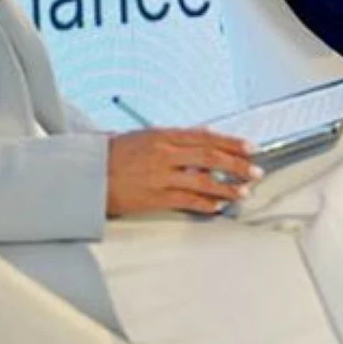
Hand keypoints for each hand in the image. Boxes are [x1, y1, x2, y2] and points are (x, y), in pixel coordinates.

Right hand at [106, 128, 259, 216]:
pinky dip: (206, 204)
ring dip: (227, 187)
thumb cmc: (114, 155)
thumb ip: (175, 138)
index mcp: (163, 135)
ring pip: (203, 181)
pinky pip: (187, 200)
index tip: (250, 147)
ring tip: (244, 192)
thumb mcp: (145, 137)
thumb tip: (203, 135)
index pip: (206, 137)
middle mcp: (165, 153)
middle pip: (210, 158)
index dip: (231, 142)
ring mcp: (160, 176)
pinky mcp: (154, 197)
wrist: (87, 175)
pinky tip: (219, 207)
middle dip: (237, 165)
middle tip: (255, 171)